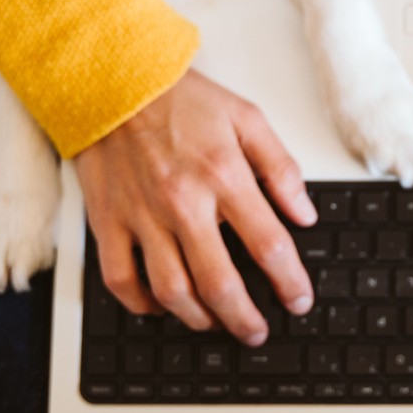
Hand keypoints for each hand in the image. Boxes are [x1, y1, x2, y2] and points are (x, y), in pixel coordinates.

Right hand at [74, 70, 316, 344]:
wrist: (114, 81)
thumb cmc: (180, 99)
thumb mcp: (247, 118)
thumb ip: (280, 168)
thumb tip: (304, 214)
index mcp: (223, 175)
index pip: (268, 244)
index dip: (289, 281)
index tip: (298, 300)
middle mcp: (183, 203)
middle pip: (219, 282)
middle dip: (245, 318)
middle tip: (258, 332)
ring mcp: (142, 216)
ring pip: (171, 290)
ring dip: (198, 318)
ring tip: (216, 323)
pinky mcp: (108, 222)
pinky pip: (121, 279)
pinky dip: (142, 303)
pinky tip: (161, 307)